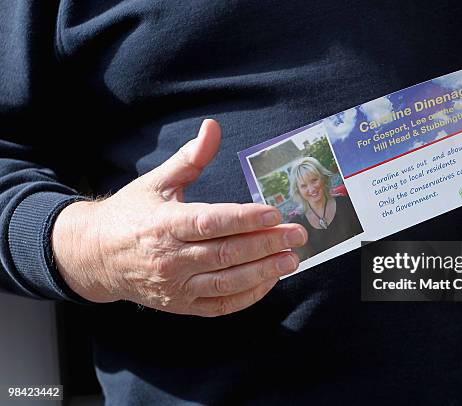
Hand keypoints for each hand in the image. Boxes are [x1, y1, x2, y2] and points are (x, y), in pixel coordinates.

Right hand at [52, 119, 306, 316]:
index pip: (211, 222)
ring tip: (291, 260)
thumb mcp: (156, 182)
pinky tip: (268, 280)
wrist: (95, 257)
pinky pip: (219, 305)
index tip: (274, 214)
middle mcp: (169, 258)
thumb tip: (213, 127)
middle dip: (266, 244)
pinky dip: (246, 295)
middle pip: (225, 253)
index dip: (245, 219)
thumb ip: (189, 158)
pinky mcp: (180, 305)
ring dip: (263, 272)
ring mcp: (175, 286)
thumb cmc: (131, 215)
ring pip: (226, 282)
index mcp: (163, 224)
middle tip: (297, 236)